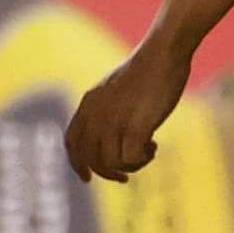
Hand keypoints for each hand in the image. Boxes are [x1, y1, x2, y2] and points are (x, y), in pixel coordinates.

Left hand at [65, 39, 191, 183]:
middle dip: (108, 173)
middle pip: (91, 159)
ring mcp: (114, 121)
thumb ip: (105, 109)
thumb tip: (108, 134)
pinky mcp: (136, 126)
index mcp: (88, 104)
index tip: (87, 178)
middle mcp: (96, 115)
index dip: (77, 164)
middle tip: (125, 177)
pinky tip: (153, 145)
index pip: (71, 142)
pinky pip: (131, 159)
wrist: (162, 54)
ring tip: (147, 150)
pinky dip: (142, 159)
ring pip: (112, 163)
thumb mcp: (113, 89)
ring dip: (131, 165)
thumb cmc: (145, 70)